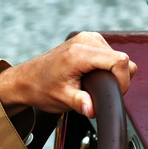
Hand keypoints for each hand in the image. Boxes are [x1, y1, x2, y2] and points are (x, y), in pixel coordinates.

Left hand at [0, 32, 135, 117]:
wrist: (25, 80)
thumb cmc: (40, 88)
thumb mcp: (62, 99)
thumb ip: (81, 103)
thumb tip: (93, 110)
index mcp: (79, 53)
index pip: (119, 61)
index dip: (122, 80)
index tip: (115, 93)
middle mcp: (85, 40)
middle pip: (122, 58)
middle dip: (117, 79)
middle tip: (100, 93)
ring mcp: (87, 37)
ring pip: (118, 56)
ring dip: (111, 73)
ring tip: (92, 84)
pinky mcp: (88, 39)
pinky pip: (110, 53)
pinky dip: (106, 66)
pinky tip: (92, 75)